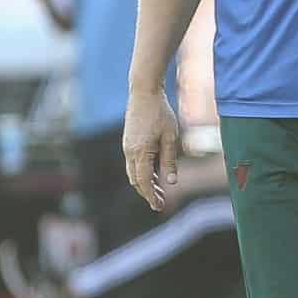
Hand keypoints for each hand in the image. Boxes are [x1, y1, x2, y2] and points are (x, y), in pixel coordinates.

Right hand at [122, 86, 180, 212]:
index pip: (145, 182)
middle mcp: (130, 152)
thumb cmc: (160, 112)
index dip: (152, 196)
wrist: (143, 92)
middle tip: (161, 202)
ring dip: (144, 183)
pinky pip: (132, 164)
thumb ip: (170, 160)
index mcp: (141, 152)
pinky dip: (141, 172)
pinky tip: (154, 174)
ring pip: (133, 173)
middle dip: (148, 193)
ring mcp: (127, 146)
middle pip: (136, 181)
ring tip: (159, 190)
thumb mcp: (171, 137)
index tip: (160, 206)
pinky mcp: (128, 142)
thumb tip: (171, 182)